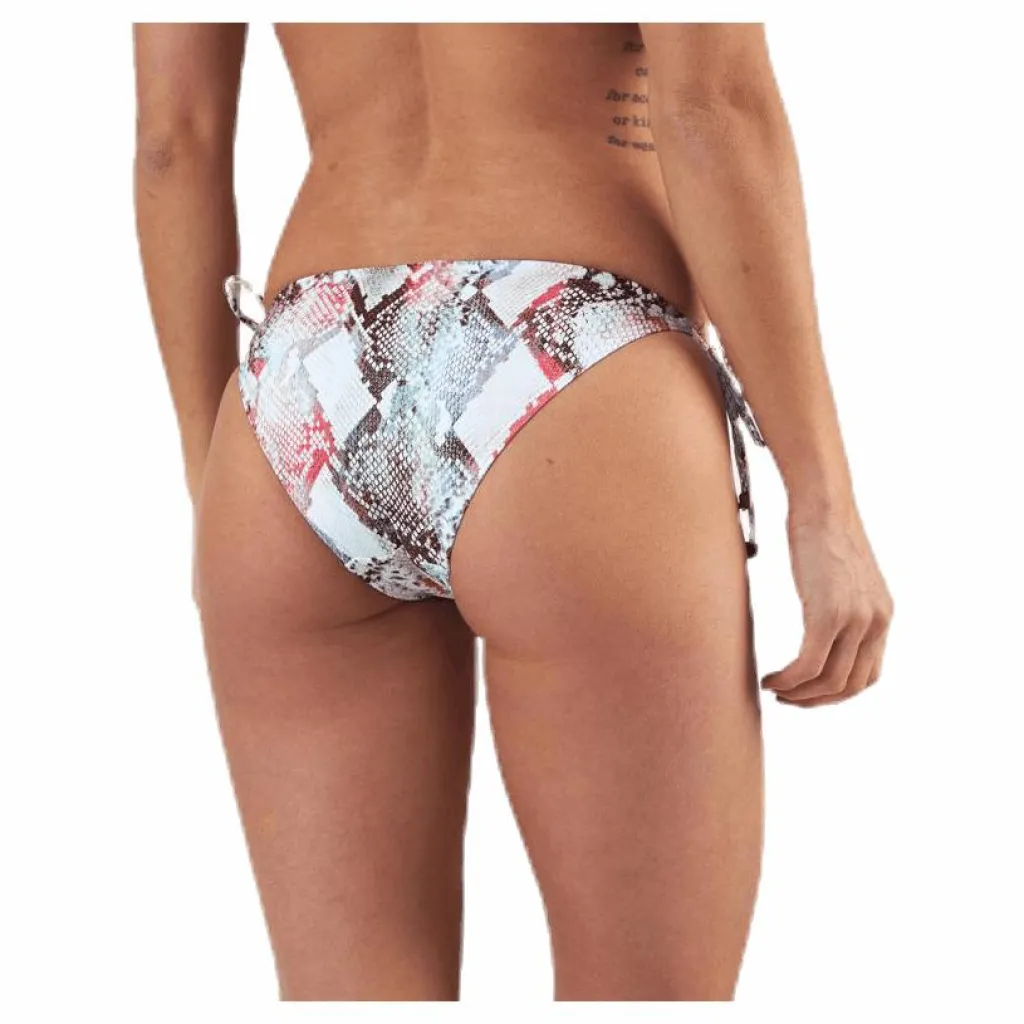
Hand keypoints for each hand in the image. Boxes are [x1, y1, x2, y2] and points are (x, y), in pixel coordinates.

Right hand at [761, 502, 892, 707]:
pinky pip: (809, 665)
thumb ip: (842, 605)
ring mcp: (855, 619)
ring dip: (799, 694)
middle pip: (849, 685)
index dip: (836, 693)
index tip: (807, 691)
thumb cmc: (822, 531)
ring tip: (775, 690)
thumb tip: (821, 624)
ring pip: (830, 682)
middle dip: (816, 701)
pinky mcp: (828, 614)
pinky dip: (788, 680)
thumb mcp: (842, 577)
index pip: (867, 675)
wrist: (822, 504)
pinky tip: (771, 679)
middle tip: (787, 699)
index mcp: (882, 616)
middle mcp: (875, 622)